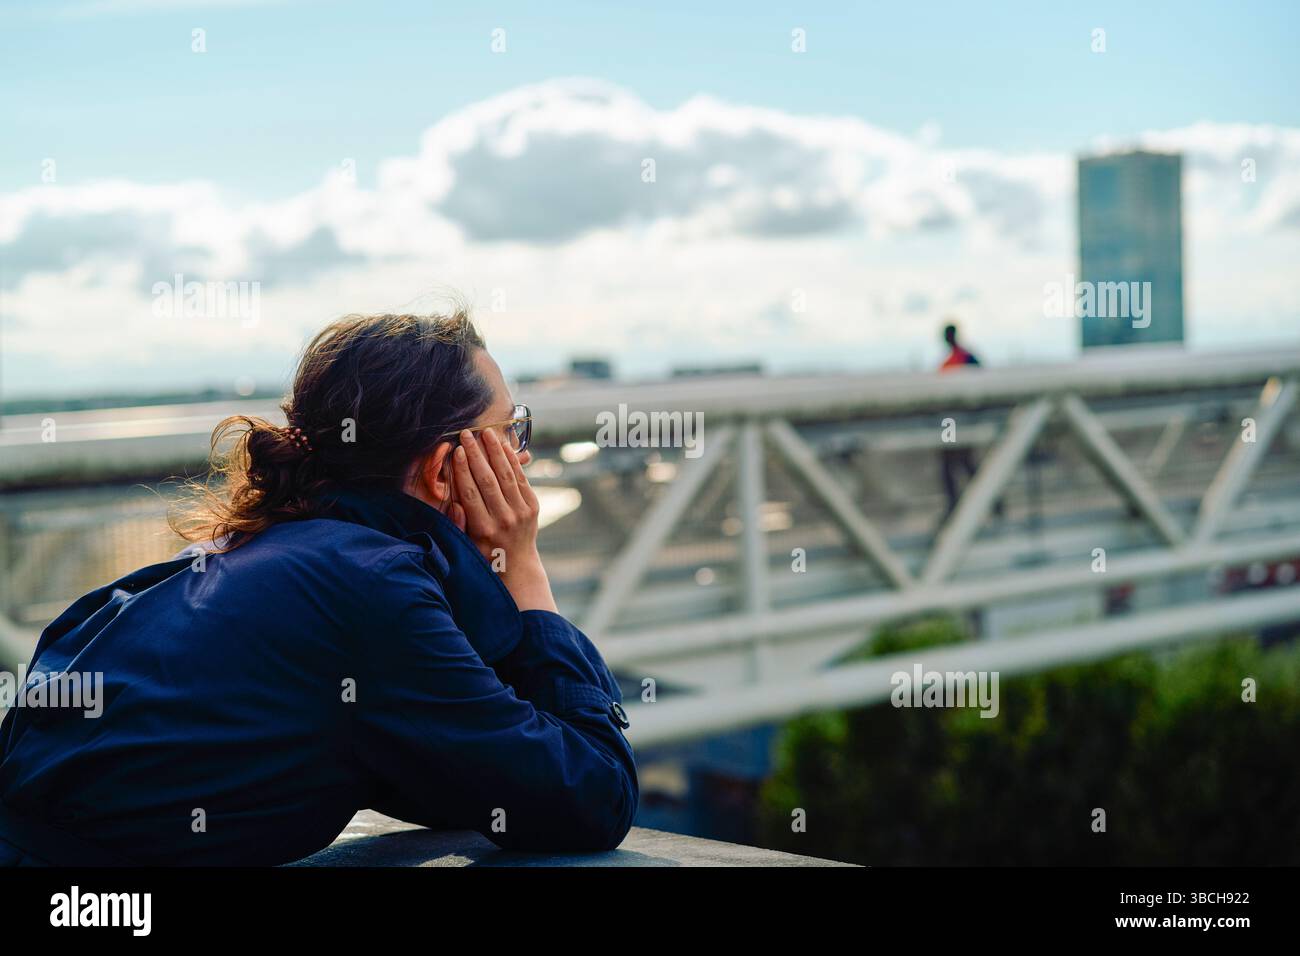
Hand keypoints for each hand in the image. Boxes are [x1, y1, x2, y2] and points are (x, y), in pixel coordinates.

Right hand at [449, 428, 557, 612]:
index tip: (456, 451)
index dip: (462, 469)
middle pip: (487, 480)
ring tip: (486, 433)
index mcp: (483, 529)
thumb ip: (459, 523)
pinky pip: (521, 479)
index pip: (470, 493)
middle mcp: (503, 519)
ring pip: (506, 475)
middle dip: (476, 454)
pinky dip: (512, 461)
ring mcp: (521, 512)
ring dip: (496, 452)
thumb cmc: (484, 553)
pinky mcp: (532, 507)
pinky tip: (504, 447)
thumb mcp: (466, 544)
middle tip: (467, 434)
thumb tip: (455, 501)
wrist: (517, 565)